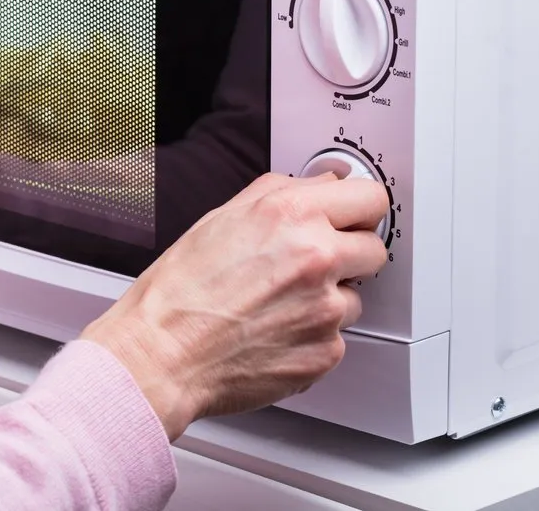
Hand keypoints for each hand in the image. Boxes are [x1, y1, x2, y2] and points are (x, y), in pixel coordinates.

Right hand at [81, 172, 387, 439]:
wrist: (163, 352)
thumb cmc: (179, 291)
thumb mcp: (220, 218)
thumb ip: (277, 194)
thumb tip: (316, 186)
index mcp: (291, 215)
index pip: (370, 198)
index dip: (358, 208)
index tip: (352, 217)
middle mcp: (316, 257)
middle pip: (374, 247)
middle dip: (349, 253)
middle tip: (314, 264)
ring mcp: (326, 308)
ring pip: (355, 297)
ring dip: (329, 299)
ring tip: (280, 304)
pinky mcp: (326, 351)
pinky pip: (336, 337)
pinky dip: (313, 335)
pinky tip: (275, 330)